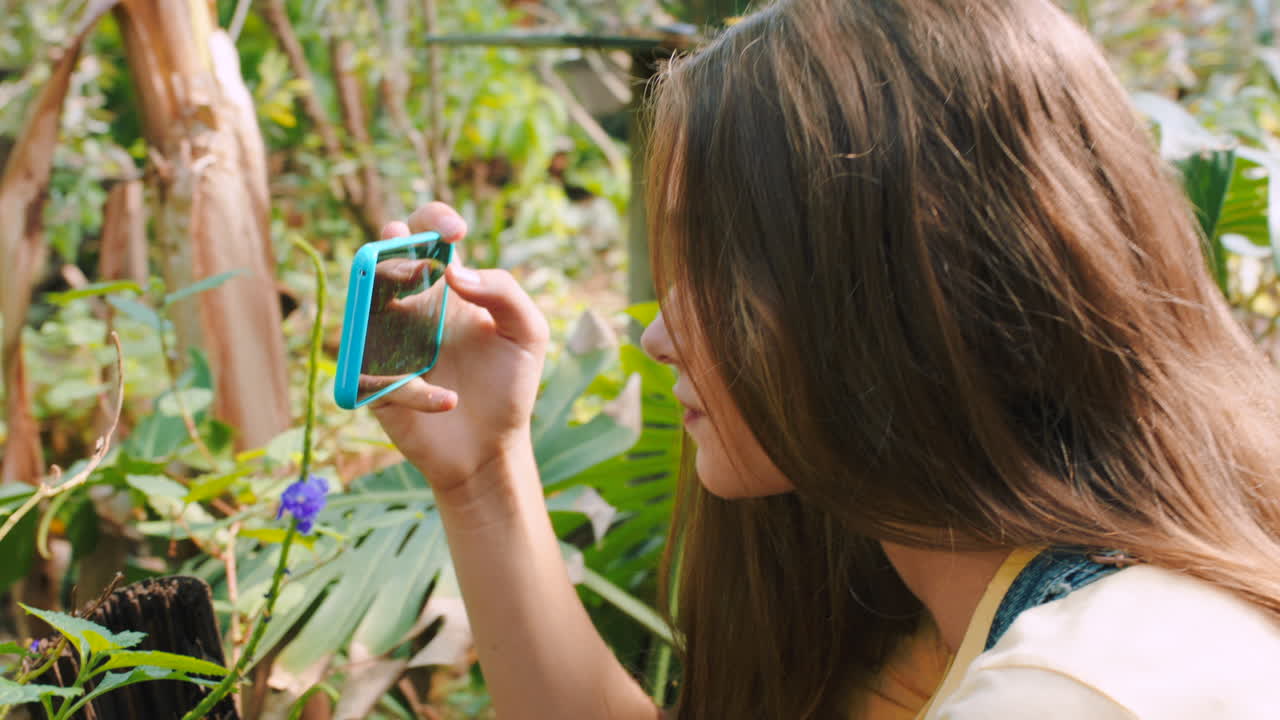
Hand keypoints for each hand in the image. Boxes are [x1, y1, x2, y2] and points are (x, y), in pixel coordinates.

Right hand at [370, 203, 548, 494]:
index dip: (432, 220)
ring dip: (383, 309)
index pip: (425, 234)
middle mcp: (408, 306)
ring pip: (362, 307)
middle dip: (394, 254)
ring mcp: (385, 343)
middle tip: (424, 270)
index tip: (455, 232)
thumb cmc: (509, 386)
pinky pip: (377, 375)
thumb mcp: (527, 334)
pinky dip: (415, 389)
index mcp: (444, 286)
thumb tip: (456, 272)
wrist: (493, 449)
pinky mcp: (373, 384)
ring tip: (425, 331)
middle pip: (381, 259)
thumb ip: (505, 292)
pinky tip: (449, 401)